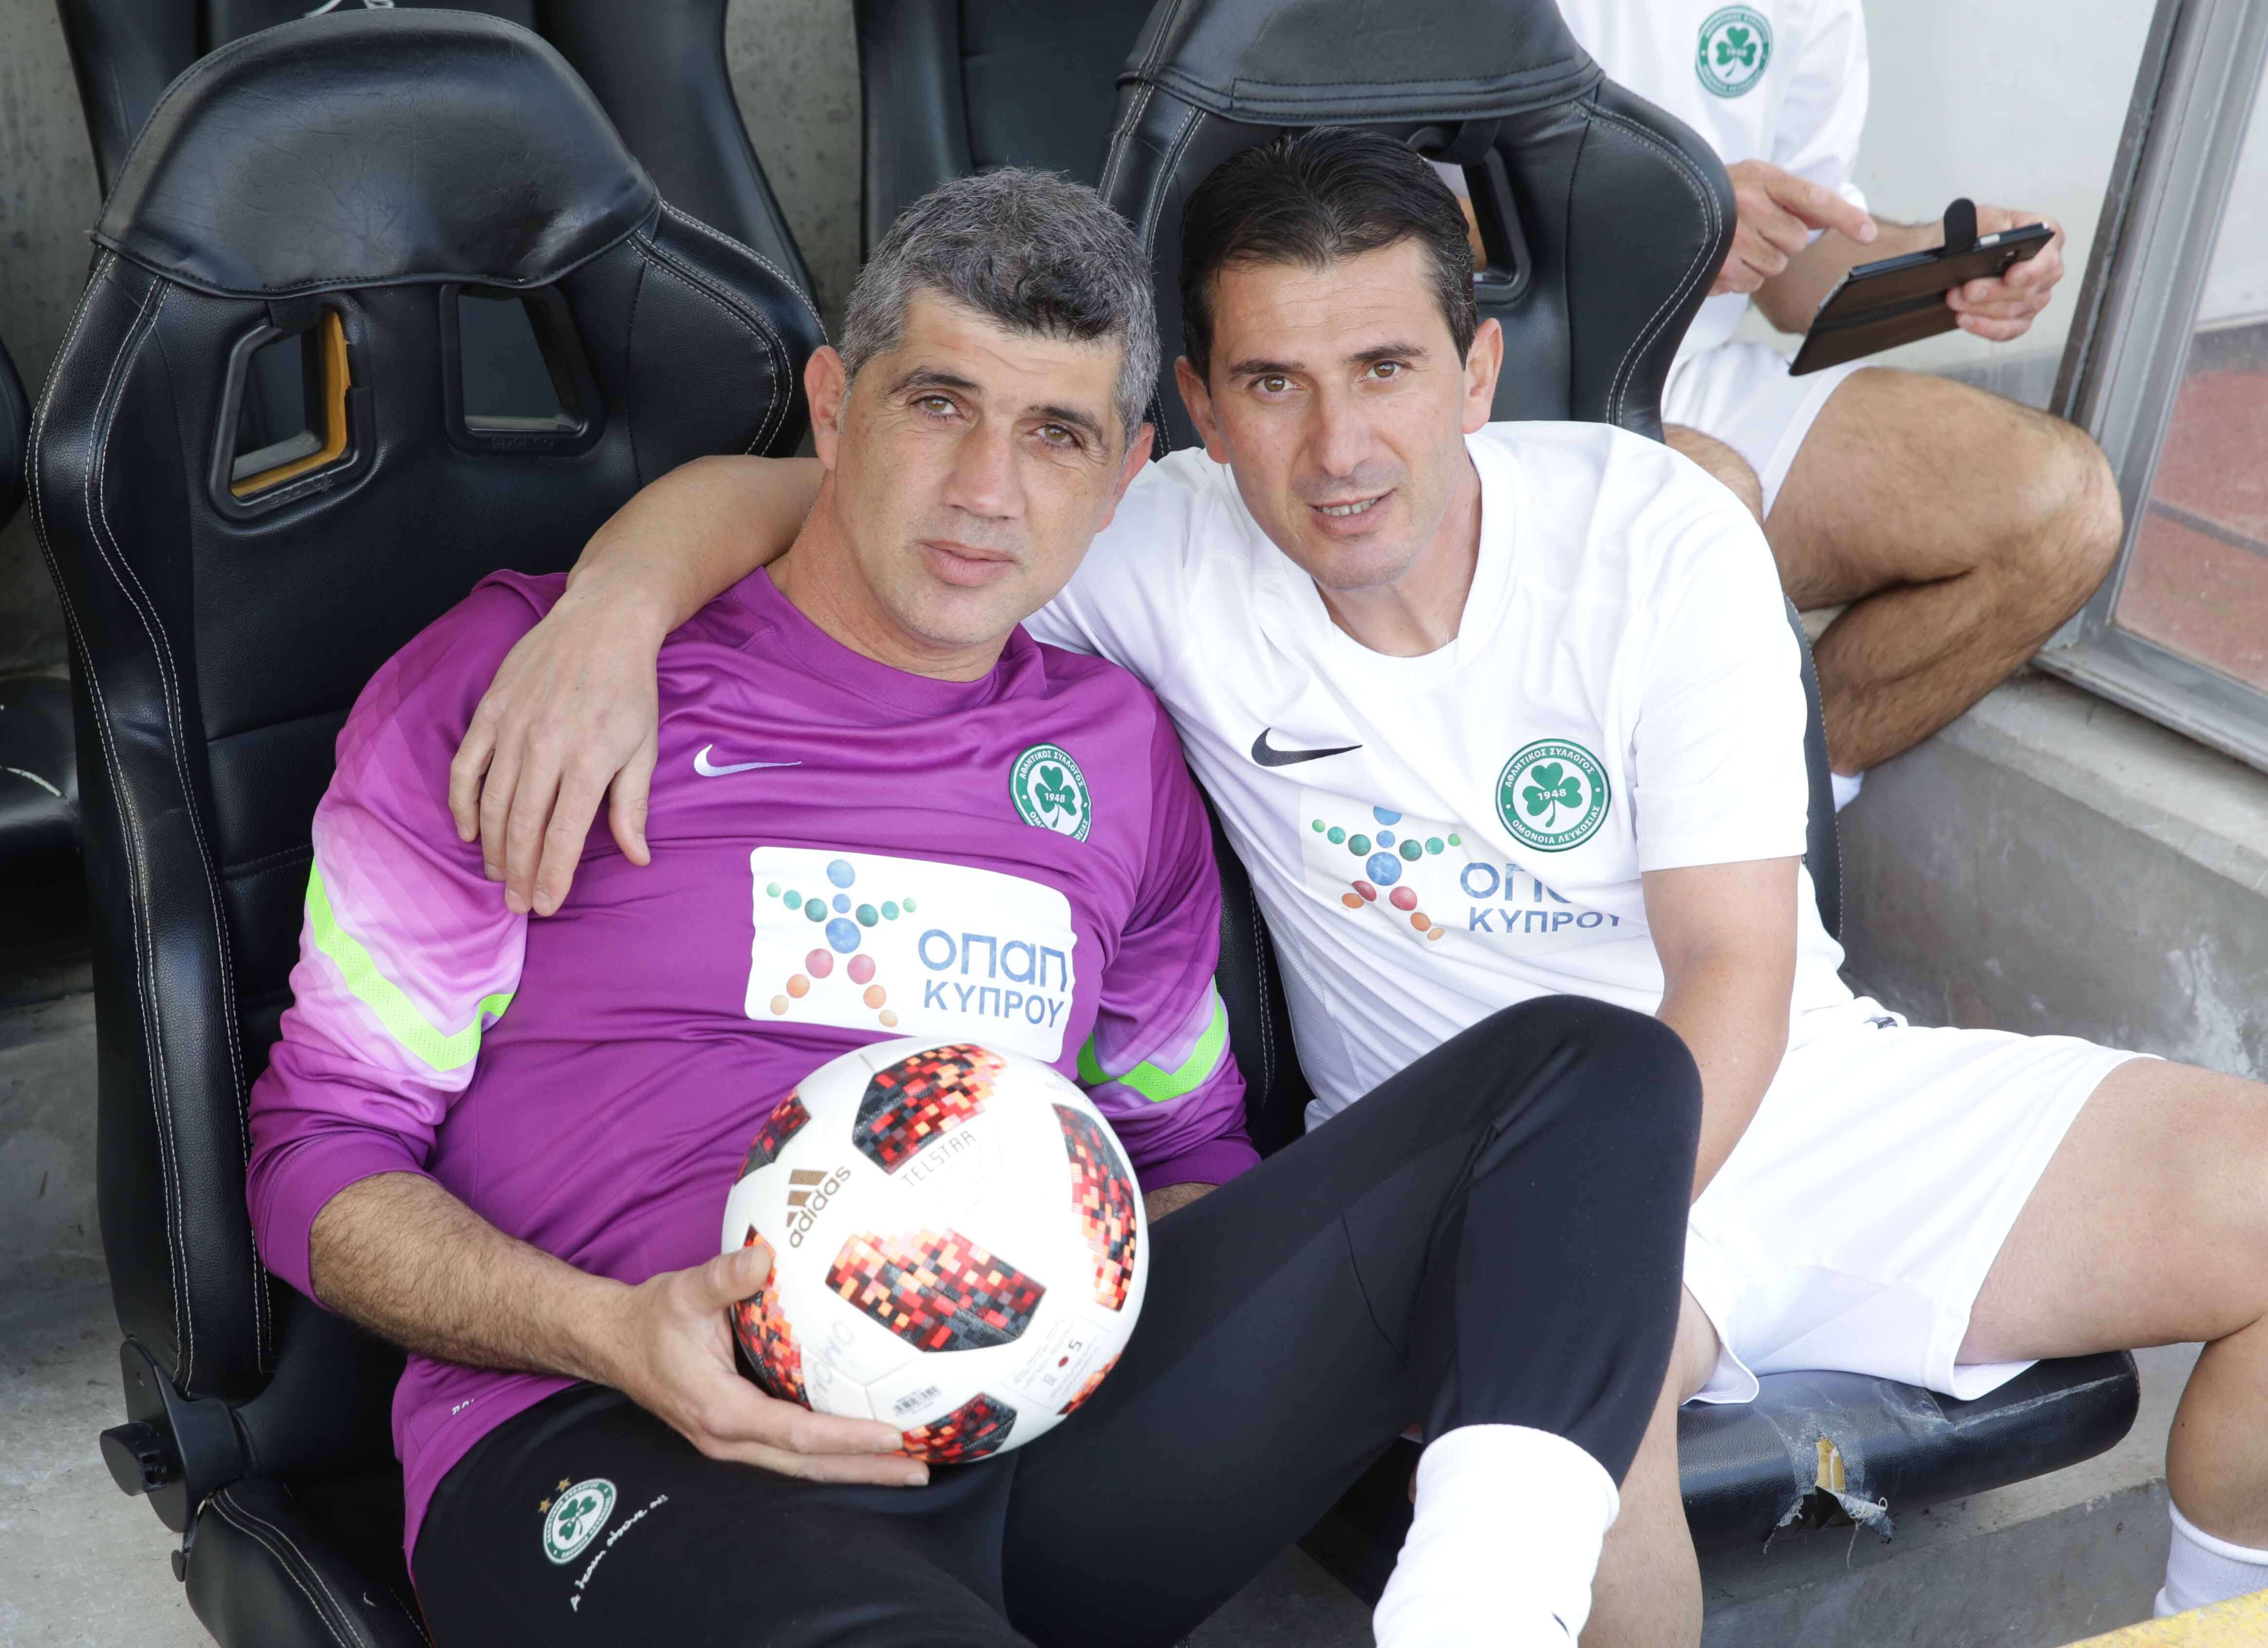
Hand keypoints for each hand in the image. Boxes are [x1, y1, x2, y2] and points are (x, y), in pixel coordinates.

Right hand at [448, 575, 666, 916]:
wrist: (601, 622)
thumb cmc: (629, 688)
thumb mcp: (642, 747)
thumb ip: (632, 805)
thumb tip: (636, 857)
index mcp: (589, 760)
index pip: (563, 835)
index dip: (553, 876)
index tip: (547, 905)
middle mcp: (546, 747)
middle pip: (522, 827)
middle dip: (520, 873)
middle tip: (519, 904)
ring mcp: (512, 727)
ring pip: (491, 803)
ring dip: (492, 847)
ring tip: (500, 876)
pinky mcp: (490, 711)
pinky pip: (466, 767)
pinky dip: (462, 804)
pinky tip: (468, 831)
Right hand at [593, 1242, 928, 1485]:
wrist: (612, 1342)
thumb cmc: (651, 1318)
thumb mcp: (684, 1291)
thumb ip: (724, 1278)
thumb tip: (764, 1258)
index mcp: (720, 1411)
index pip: (795, 1433)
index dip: (845, 1437)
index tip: (892, 1435)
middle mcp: (729, 1438)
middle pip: (807, 1464)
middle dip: (865, 1470)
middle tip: (920, 1471)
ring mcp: (732, 1442)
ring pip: (801, 1465)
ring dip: (853, 1468)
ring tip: (907, 1467)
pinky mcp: (738, 1433)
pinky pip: (791, 1451)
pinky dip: (830, 1453)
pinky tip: (864, 1446)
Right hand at [1713, 159, 1876, 296]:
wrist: (1670, 203)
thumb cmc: (1719, 193)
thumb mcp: (1757, 181)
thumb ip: (1796, 198)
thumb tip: (1832, 217)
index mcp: (1761, 177)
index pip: (1813, 198)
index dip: (1844, 216)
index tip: (1868, 233)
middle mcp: (1747, 205)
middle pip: (1796, 241)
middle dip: (1782, 241)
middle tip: (1756, 229)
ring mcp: (1731, 238)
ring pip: (1775, 266)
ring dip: (1761, 261)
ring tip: (1735, 244)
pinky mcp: (1717, 268)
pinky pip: (1751, 284)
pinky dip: (1741, 277)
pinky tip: (1723, 259)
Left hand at [1946, 206, 2064, 341]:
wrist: (1952, 252)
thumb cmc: (1972, 232)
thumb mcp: (1981, 216)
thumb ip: (1990, 224)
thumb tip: (1991, 241)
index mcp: (2046, 237)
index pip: (2048, 258)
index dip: (2031, 271)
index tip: (2010, 277)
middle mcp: (2046, 269)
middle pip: (2029, 289)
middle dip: (1994, 292)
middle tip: (1966, 290)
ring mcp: (2036, 296)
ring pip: (2015, 311)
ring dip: (1982, 309)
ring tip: (1956, 301)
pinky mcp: (2020, 318)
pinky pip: (2009, 330)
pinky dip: (1986, 327)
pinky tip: (1966, 319)